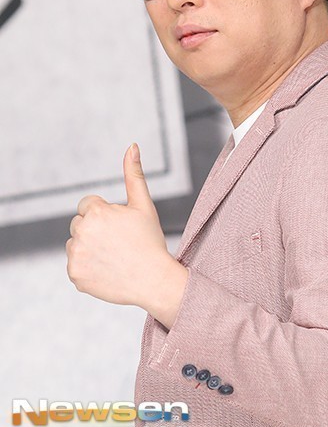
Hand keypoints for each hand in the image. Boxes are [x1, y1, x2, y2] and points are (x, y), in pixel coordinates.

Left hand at [67, 143, 187, 325]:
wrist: (154, 281)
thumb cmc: (150, 241)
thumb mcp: (143, 205)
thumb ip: (133, 174)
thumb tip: (132, 145)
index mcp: (96, 211)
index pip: (88, 206)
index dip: (106, 215)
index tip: (120, 227)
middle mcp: (81, 231)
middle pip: (79, 223)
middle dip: (95, 230)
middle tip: (118, 243)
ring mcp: (76, 254)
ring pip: (75, 244)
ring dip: (89, 248)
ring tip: (113, 256)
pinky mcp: (74, 274)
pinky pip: (75, 265)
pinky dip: (88, 267)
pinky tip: (107, 270)